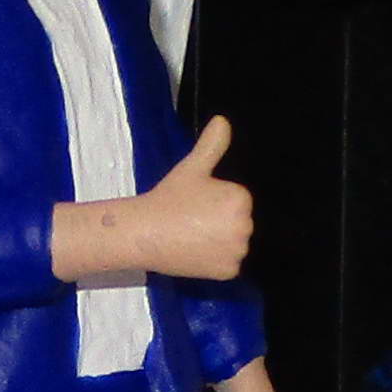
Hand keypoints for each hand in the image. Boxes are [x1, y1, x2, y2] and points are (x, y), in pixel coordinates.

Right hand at [136, 116, 252, 281]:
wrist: (146, 234)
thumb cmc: (168, 199)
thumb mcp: (192, 167)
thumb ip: (212, 144)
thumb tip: (223, 120)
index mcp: (241, 198)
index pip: (238, 201)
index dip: (216, 202)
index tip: (196, 204)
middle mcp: (246, 225)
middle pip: (239, 223)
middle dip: (221, 222)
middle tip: (192, 220)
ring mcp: (238, 251)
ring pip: (235, 243)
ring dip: (220, 242)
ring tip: (193, 236)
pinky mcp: (229, 271)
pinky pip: (229, 264)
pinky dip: (216, 261)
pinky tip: (197, 252)